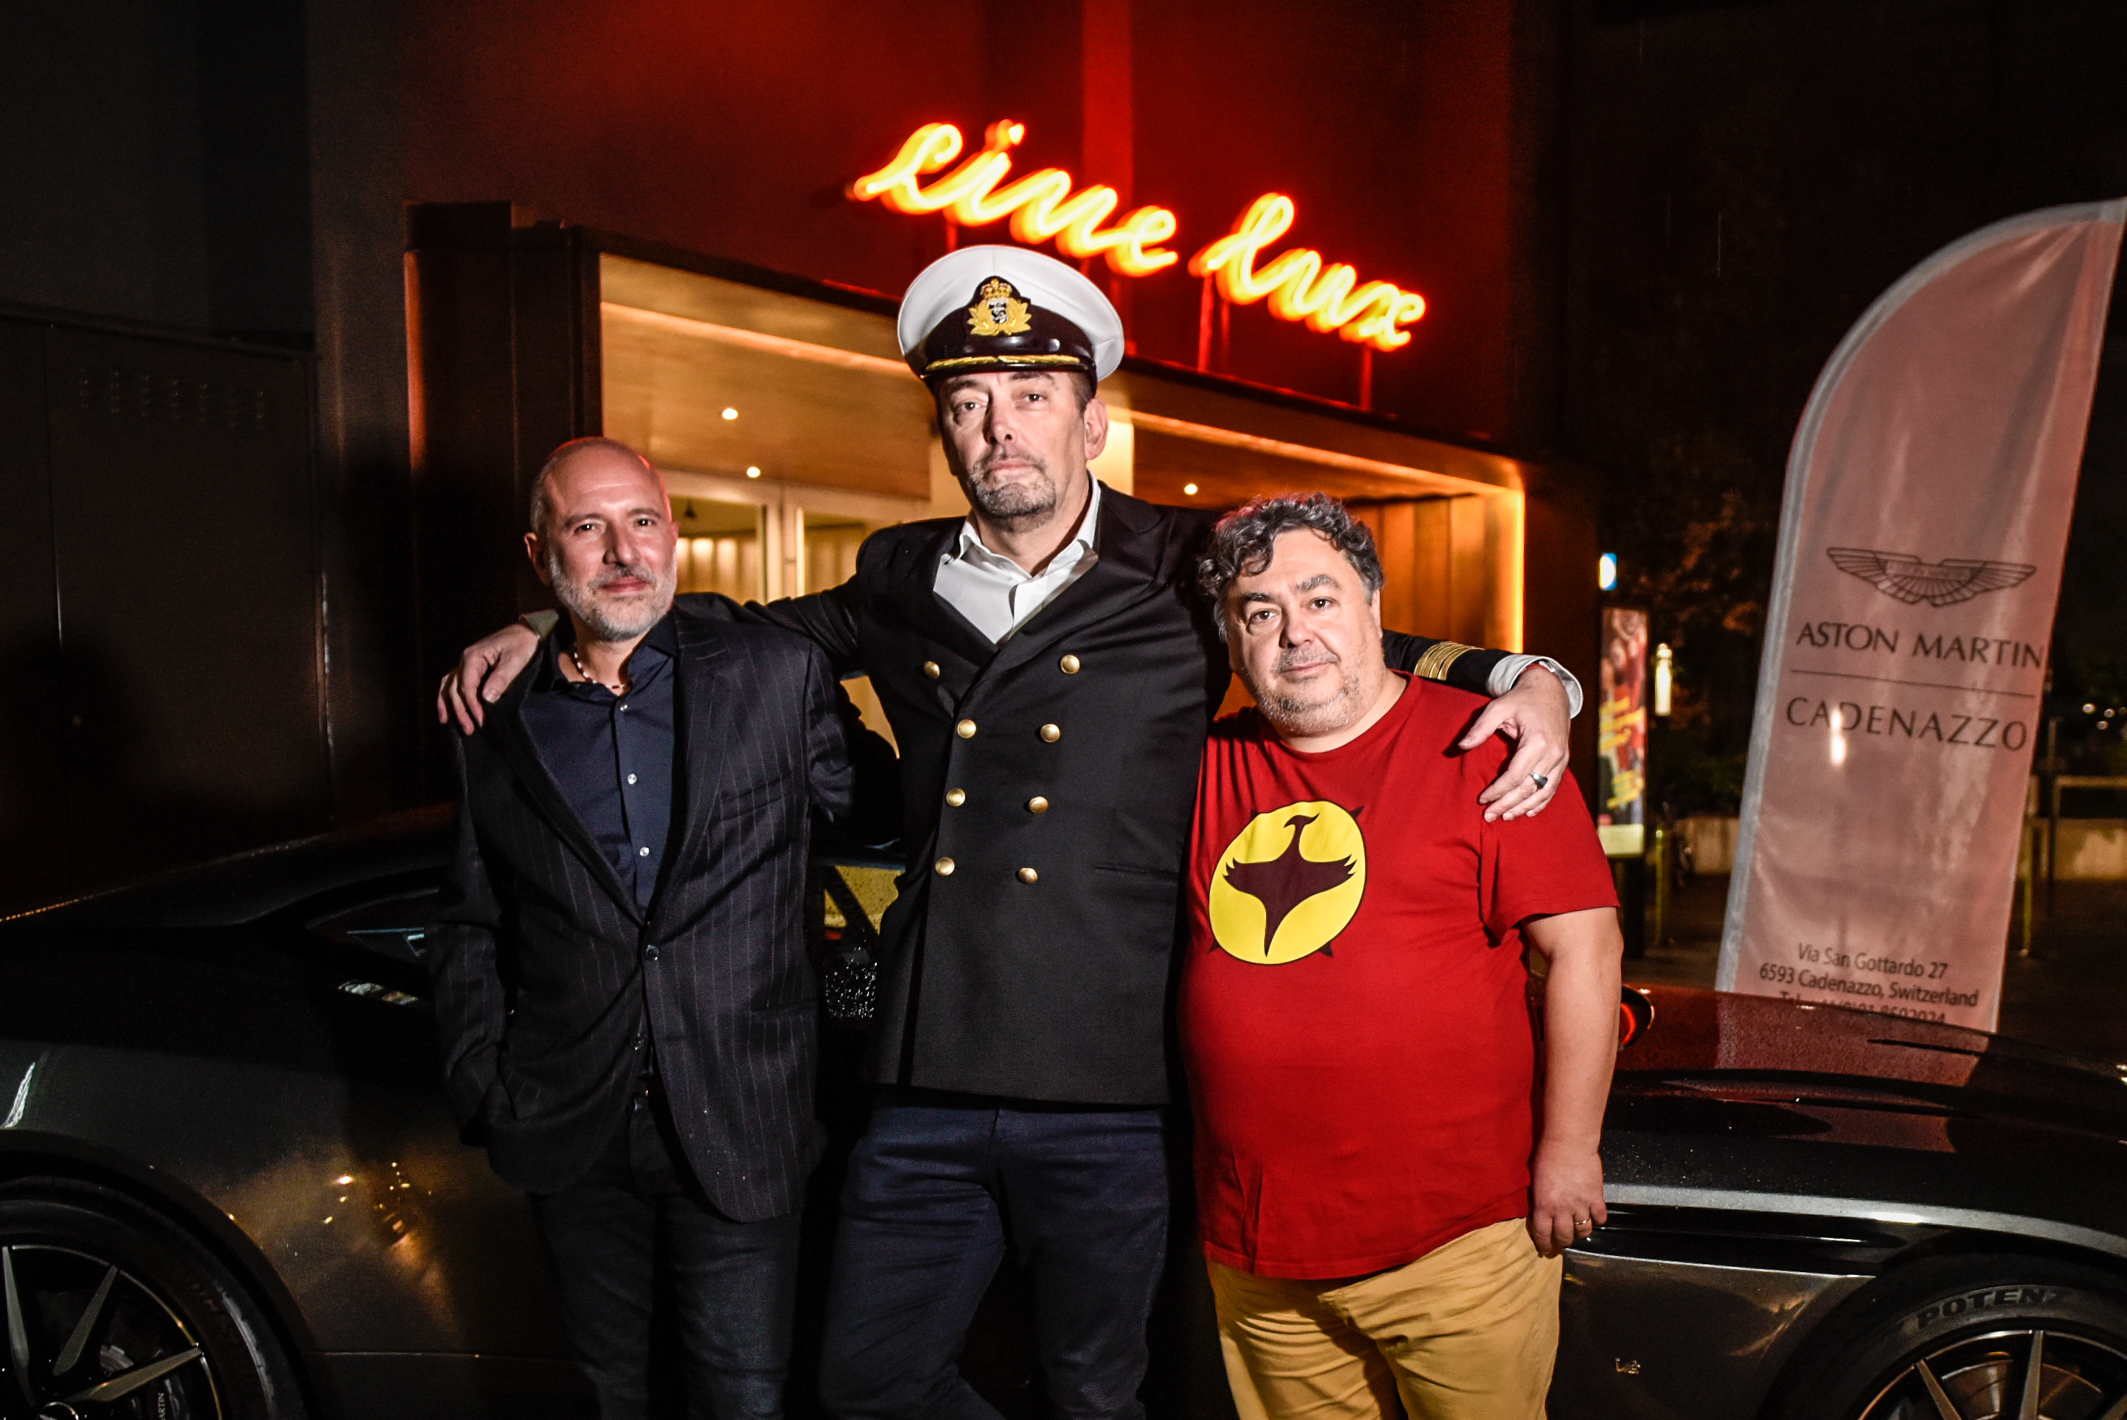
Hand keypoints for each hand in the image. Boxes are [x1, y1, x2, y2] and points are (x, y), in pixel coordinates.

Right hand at [437, 624, 541, 732]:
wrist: (529, 633)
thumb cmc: (523, 644)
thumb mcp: (516, 660)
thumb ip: (501, 678)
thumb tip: (486, 698)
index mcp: (474, 656)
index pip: (467, 686)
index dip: (472, 705)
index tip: (481, 721)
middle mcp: (465, 660)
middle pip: (455, 688)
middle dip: (461, 710)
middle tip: (469, 729)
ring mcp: (467, 664)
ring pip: (449, 686)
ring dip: (449, 705)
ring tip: (449, 723)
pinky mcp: (472, 669)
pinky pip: (454, 683)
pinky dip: (448, 697)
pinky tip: (447, 710)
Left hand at [1463, 664, 1570, 820]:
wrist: (1551, 690)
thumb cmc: (1521, 699)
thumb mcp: (1498, 707)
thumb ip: (1480, 728)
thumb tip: (1461, 747)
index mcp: (1538, 741)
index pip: (1516, 775)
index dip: (1498, 790)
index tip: (1482, 799)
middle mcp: (1553, 753)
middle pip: (1529, 787)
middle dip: (1508, 804)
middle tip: (1489, 816)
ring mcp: (1561, 758)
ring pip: (1543, 791)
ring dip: (1524, 807)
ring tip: (1505, 817)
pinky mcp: (1564, 761)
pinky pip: (1553, 787)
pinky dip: (1541, 802)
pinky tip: (1528, 812)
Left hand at [1528, 1137, 1605, 1256]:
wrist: (1569, 1143)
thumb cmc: (1547, 1156)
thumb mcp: (1535, 1181)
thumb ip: (1539, 1199)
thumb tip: (1541, 1211)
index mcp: (1544, 1206)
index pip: (1542, 1234)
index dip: (1544, 1245)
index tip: (1545, 1250)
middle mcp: (1562, 1210)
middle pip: (1564, 1237)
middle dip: (1562, 1243)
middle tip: (1562, 1242)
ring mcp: (1581, 1205)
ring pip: (1583, 1231)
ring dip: (1580, 1234)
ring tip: (1578, 1231)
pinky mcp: (1597, 1198)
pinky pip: (1600, 1218)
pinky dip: (1598, 1220)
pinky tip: (1595, 1217)